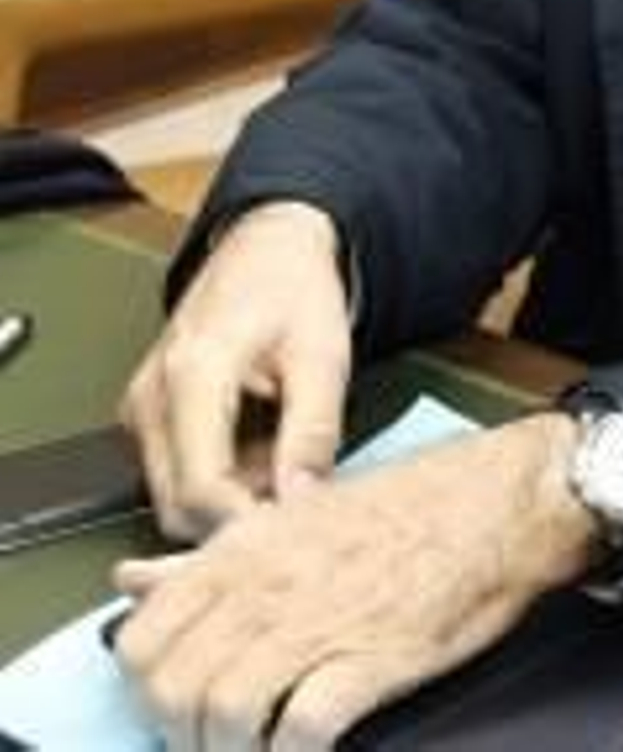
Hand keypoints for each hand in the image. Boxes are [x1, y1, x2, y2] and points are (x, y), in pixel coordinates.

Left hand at [112, 413, 595, 751]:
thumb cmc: (412, 507)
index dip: (150, 686)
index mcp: (245, 550)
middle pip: (172, 690)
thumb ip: (209, 559)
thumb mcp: (296, 516)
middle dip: (184, 736)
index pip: (142, 640)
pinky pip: (299, 732)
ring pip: (221, 716)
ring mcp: (317, 623)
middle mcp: (268, 586)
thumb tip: (134, 579)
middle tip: (215, 743)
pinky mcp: (369, 660)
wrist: (501, 501)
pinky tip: (305, 751)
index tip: (176, 703)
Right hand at [120, 201, 351, 539]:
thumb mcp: (323, 356)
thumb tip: (303, 500)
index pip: (200, 488)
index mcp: (193, 373)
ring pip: (173, 496)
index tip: (289, 534)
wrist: (269, 246)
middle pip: (177, 505)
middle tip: (295, 497)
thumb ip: (312, 433)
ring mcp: (141, 407)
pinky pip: (173, 474)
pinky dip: (219, 478)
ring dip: (230, 498)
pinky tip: (259, 448)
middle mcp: (151, 396)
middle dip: (237, 517)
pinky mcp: (146, 415)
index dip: (246, 524)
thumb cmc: (293, 289)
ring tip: (282, 457)